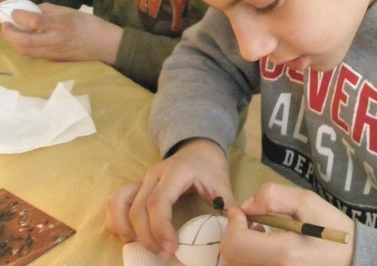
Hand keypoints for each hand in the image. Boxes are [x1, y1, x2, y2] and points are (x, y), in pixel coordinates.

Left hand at [0, 3, 122, 63]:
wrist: (106, 45)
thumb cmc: (91, 25)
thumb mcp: (71, 11)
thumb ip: (49, 9)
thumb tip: (32, 10)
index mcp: (61, 24)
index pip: (32, 20)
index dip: (17, 15)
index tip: (13, 12)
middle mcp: (55, 40)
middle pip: (23, 41)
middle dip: (8, 33)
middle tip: (5, 24)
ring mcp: (54, 52)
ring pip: (25, 50)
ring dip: (13, 42)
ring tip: (12, 33)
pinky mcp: (55, 60)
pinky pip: (33, 55)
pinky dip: (23, 47)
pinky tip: (24, 41)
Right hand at [106, 139, 234, 259]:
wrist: (199, 148)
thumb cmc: (209, 166)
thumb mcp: (222, 183)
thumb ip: (227, 206)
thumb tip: (233, 230)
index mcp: (175, 172)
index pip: (158, 202)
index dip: (161, 228)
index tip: (172, 248)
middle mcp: (153, 174)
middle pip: (137, 208)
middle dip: (147, 237)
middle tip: (165, 255)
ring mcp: (142, 179)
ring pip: (119, 203)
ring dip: (126, 229)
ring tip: (144, 246)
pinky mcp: (136, 186)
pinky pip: (116, 202)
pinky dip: (117, 221)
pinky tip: (130, 236)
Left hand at [221, 183, 354, 265]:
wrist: (353, 260)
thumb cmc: (333, 230)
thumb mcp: (308, 202)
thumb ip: (273, 197)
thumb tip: (247, 206)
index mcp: (282, 255)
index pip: (235, 245)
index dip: (232, 225)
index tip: (241, 212)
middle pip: (232, 259)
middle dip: (236, 236)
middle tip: (251, 222)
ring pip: (239, 265)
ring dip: (241, 248)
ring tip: (260, 234)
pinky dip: (249, 258)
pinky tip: (266, 248)